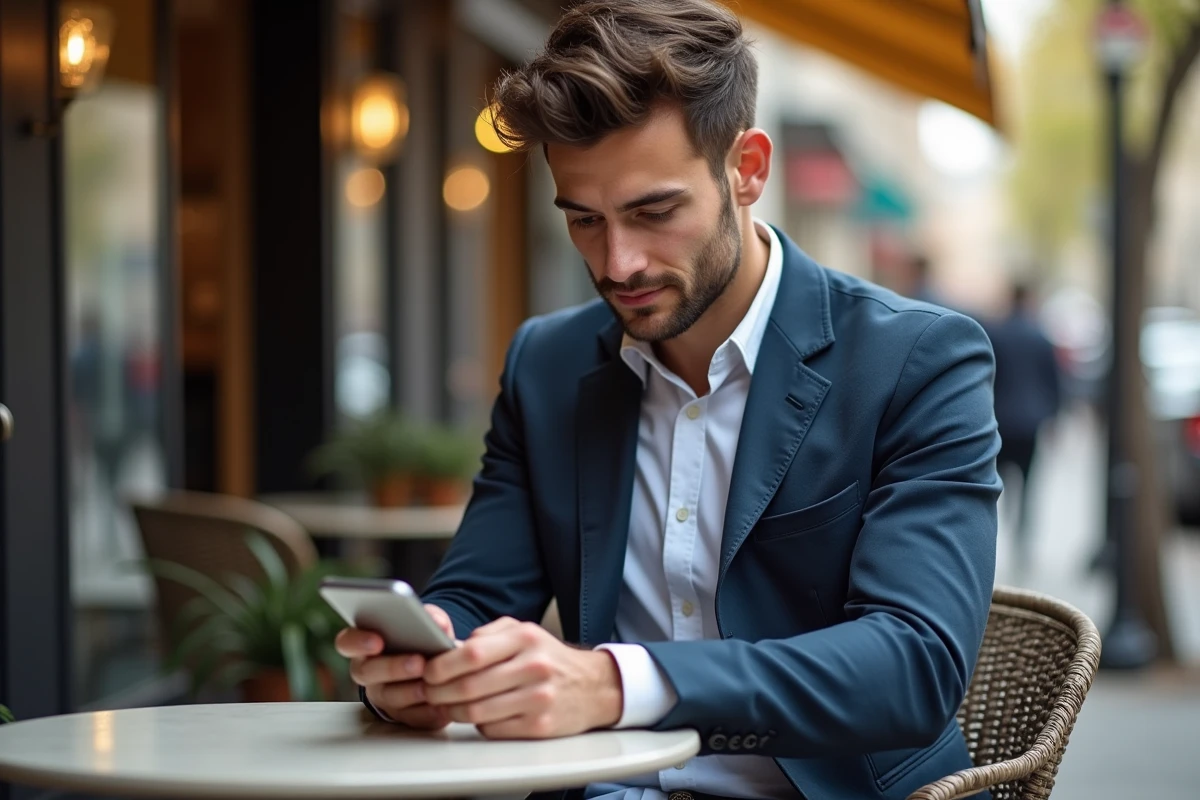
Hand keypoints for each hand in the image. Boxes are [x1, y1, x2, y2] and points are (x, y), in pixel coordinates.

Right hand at [335, 603, 455, 729]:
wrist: (436, 668)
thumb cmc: (425, 640)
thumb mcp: (428, 623)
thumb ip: (431, 617)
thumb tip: (436, 622)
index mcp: (365, 644)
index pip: (347, 642)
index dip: (357, 642)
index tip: (377, 641)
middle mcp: (368, 672)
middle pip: (367, 672)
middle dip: (392, 667)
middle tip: (417, 662)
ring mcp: (382, 696)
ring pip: (388, 697)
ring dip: (410, 691)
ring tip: (429, 685)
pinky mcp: (402, 715)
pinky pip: (410, 717)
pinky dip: (426, 712)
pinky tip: (440, 704)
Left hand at [422, 616, 622, 738]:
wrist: (593, 686)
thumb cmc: (549, 658)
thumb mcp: (523, 631)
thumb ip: (487, 635)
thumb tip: (448, 649)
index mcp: (526, 639)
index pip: (471, 654)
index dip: (442, 665)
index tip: (428, 670)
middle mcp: (534, 667)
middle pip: (469, 686)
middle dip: (439, 691)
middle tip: (429, 691)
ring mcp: (538, 699)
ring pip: (476, 712)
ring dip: (453, 710)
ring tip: (447, 704)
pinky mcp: (539, 726)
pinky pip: (492, 729)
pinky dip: (477, 724)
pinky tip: (477, 714)